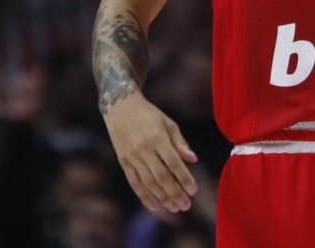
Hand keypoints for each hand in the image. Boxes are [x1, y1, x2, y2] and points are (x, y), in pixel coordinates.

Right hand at [102, 93, 198, 213]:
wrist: (120, 107)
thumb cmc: (149, 115)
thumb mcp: (168, 123)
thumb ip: (180, 142)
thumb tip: (193, 159)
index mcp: (158, 138)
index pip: (173, 163)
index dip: (184, 178)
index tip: (194, 190)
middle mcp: (144, 149)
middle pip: (161, 176)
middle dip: (175, 193)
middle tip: (186, 205)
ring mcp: (132, 157)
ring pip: (148, 182)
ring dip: (162, 198)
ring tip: (174, 208)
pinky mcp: (123, 161)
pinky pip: (134, 182)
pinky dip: (144, 196)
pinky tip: (154, 207)